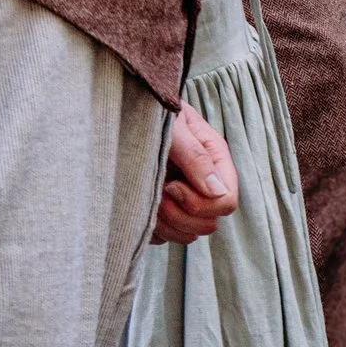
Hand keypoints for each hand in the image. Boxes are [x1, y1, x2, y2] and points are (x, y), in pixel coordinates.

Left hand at [150, 101, 238, 244]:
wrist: (119, 109)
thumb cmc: (145, 109)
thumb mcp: (172, 126)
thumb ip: (195, 156)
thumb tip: (218, 191)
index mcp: (214, 161)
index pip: (226, 202)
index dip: (199, 203)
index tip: (172, 184)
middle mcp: (203, 183)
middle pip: (210, 223)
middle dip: (181, 214)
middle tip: (159, 190)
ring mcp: (184, 199)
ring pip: (189, 235)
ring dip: (166, 222)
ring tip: (147, 196)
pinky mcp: (164, 210)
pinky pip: (166, 237)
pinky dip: (152, 228)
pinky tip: (140, 204)